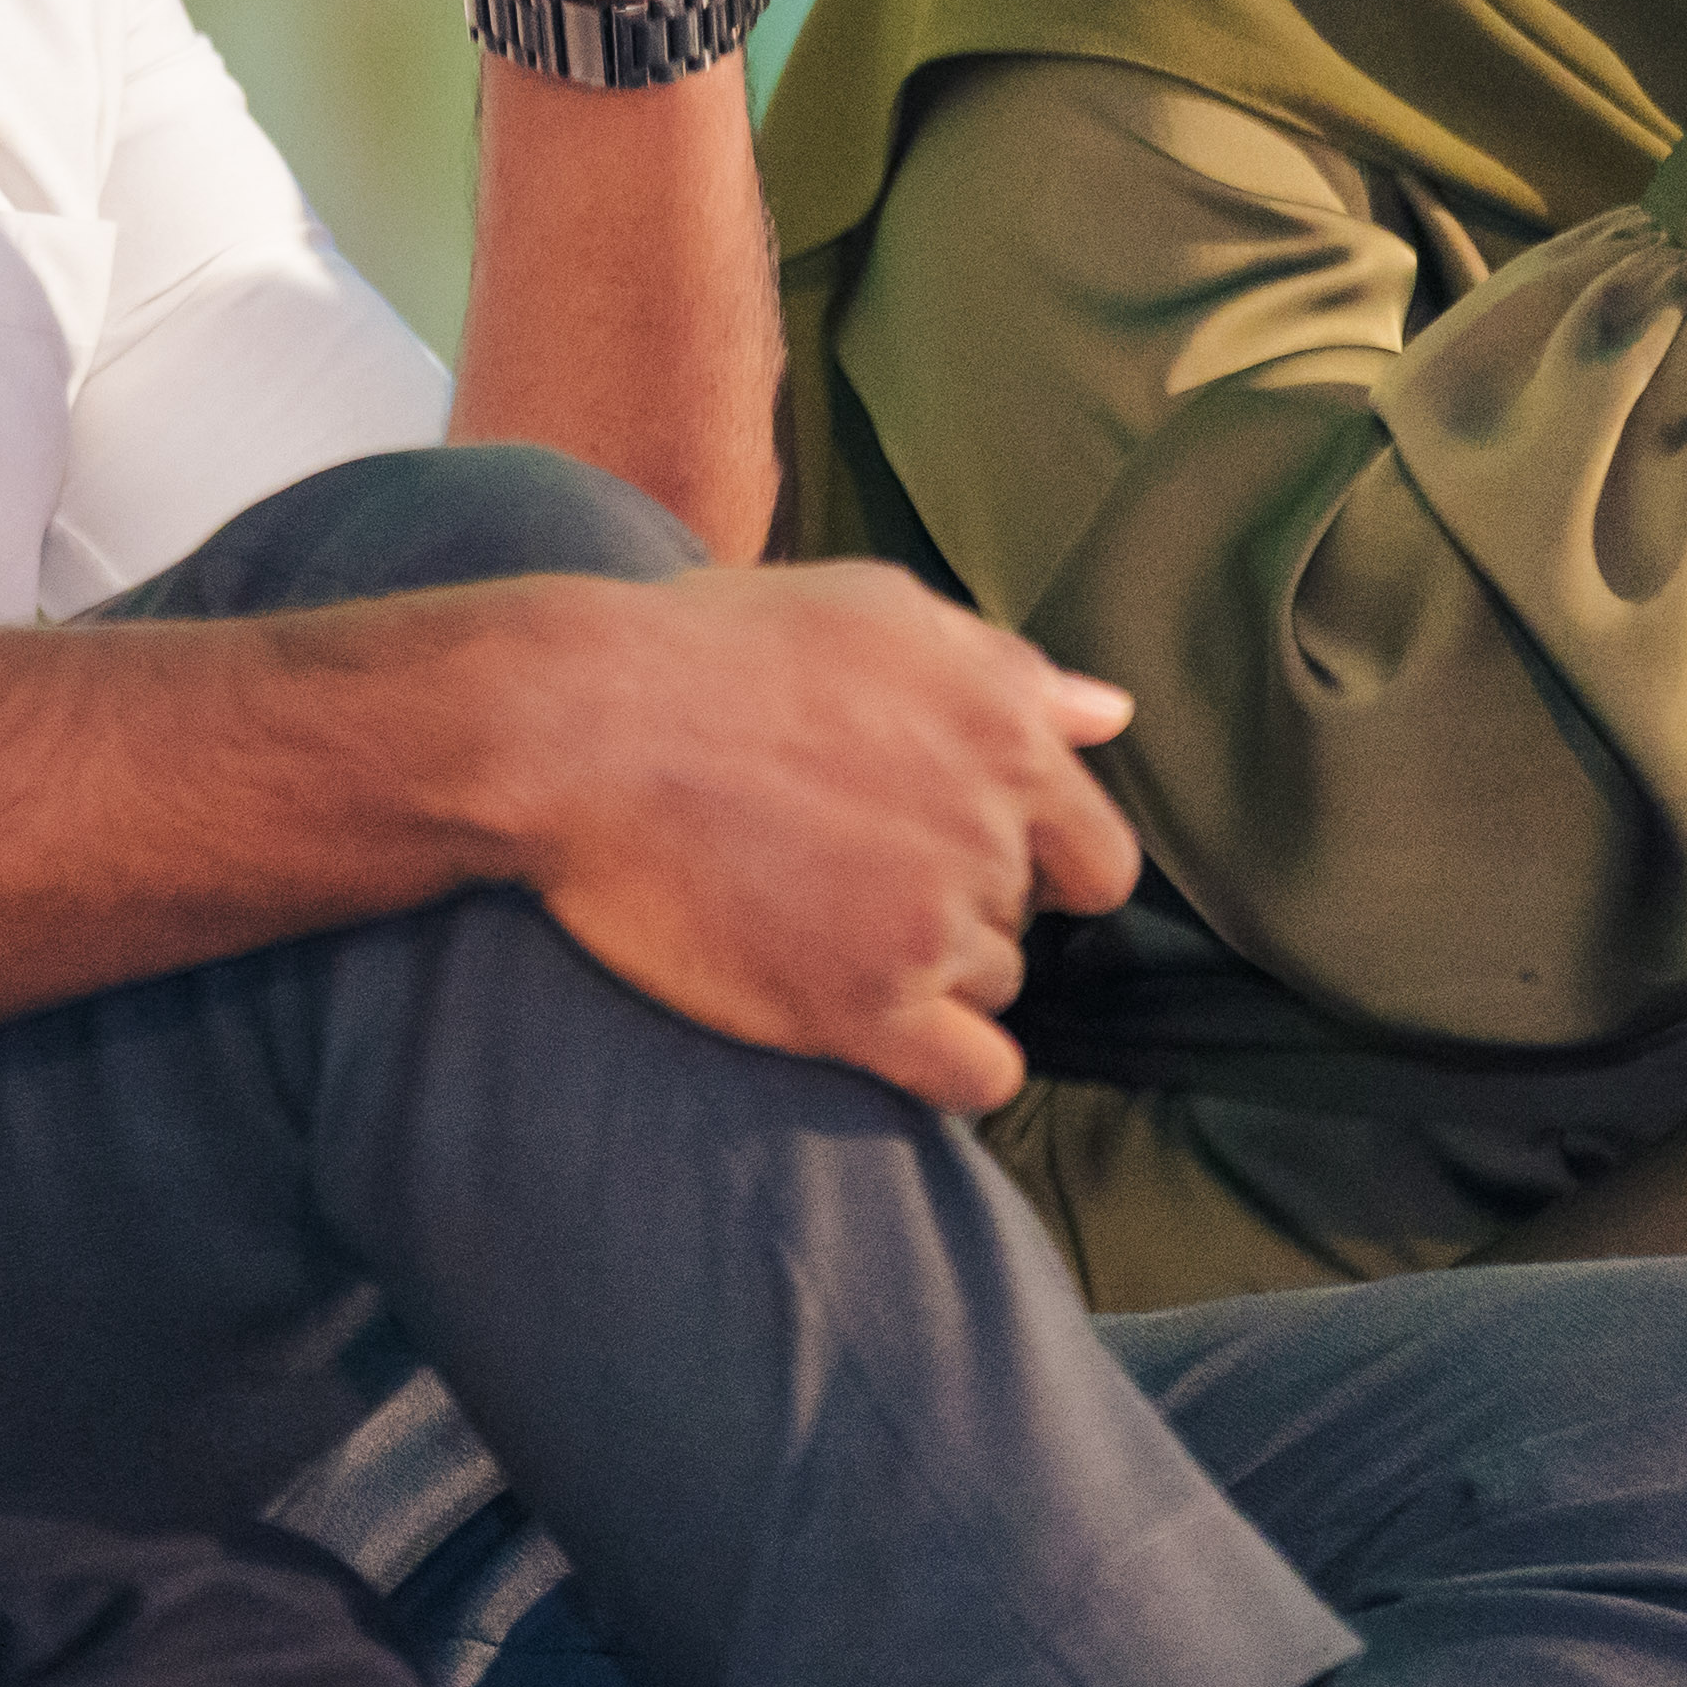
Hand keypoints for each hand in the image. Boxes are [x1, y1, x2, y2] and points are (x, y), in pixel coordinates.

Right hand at [484, 567, 1138, 1112]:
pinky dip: (945, 1064)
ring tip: (824, 926)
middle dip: (958, 906)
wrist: (574, 727)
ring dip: (929, 972)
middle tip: (852, 875)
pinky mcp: (863, 1007)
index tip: (962, 859)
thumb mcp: (873, 610)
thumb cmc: (710, 649)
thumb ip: (1006, 665)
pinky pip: (974, 1076)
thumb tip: (1112, 713)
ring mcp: (930, 926)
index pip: (1100, 856)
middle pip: (1025, 923)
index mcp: (1004, 734)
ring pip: (991, 989)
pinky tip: (877, 1026)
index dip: (1043, 867)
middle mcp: (987, 834)